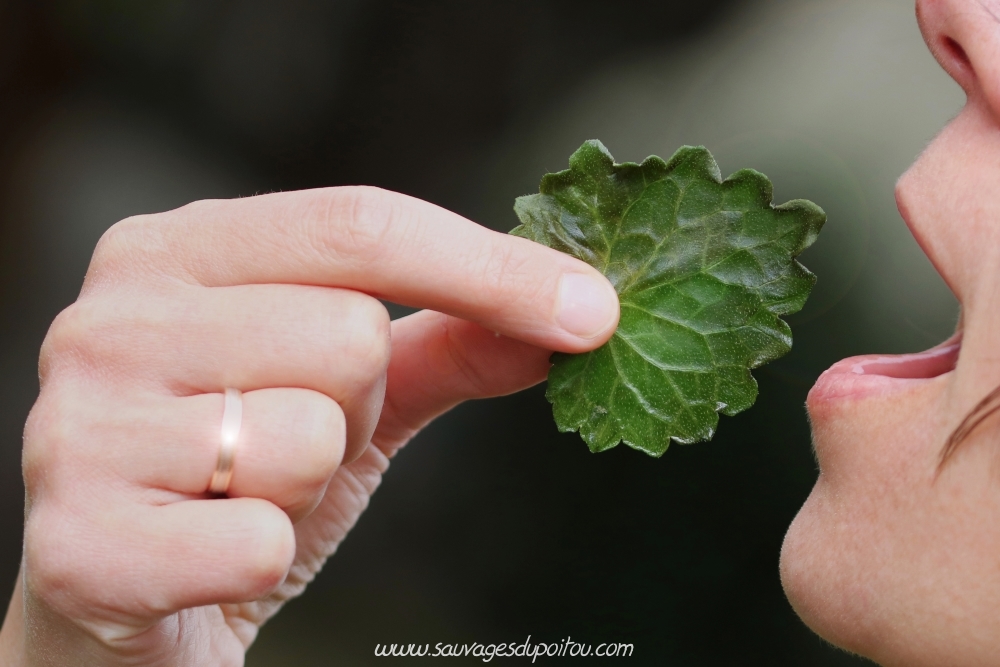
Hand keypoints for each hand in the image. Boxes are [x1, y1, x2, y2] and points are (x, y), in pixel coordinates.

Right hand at [0, 187, 617, 665]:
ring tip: (242, 494)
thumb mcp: (348, 394)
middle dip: (354, 408)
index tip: (596, 312)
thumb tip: (575, 318)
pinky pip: (260, 544)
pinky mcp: (76, 541)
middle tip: (297, 440)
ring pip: (308, 436)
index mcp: (176, 251)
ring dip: (306, 486)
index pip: (361, 226)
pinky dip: (264, 562)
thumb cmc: (238, 475)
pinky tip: (209, 558)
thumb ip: (448, 344)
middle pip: (348, 333)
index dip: (491, 267)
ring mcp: (78, 424)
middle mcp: (112, 316)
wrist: (122, 604)